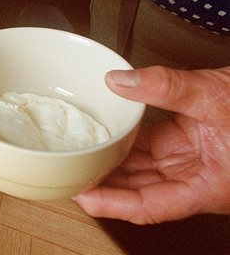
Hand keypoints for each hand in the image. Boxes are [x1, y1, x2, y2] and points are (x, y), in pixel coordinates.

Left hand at [74, 66, 229, 223]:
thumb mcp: (217, 97)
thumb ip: (168, 88)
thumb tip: (121, 81)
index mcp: (207, 186)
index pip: (148, 205)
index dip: (112, 203)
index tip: (81, 194)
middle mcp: (195, 177)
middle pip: (139, 187)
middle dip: (104, 180)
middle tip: (71, 166)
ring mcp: (191, 158)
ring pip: (142, 166)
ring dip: (113, 159)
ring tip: (81, 149)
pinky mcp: (189, 139)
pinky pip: (151, 144)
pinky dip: (128, 138)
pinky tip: (107, 130)